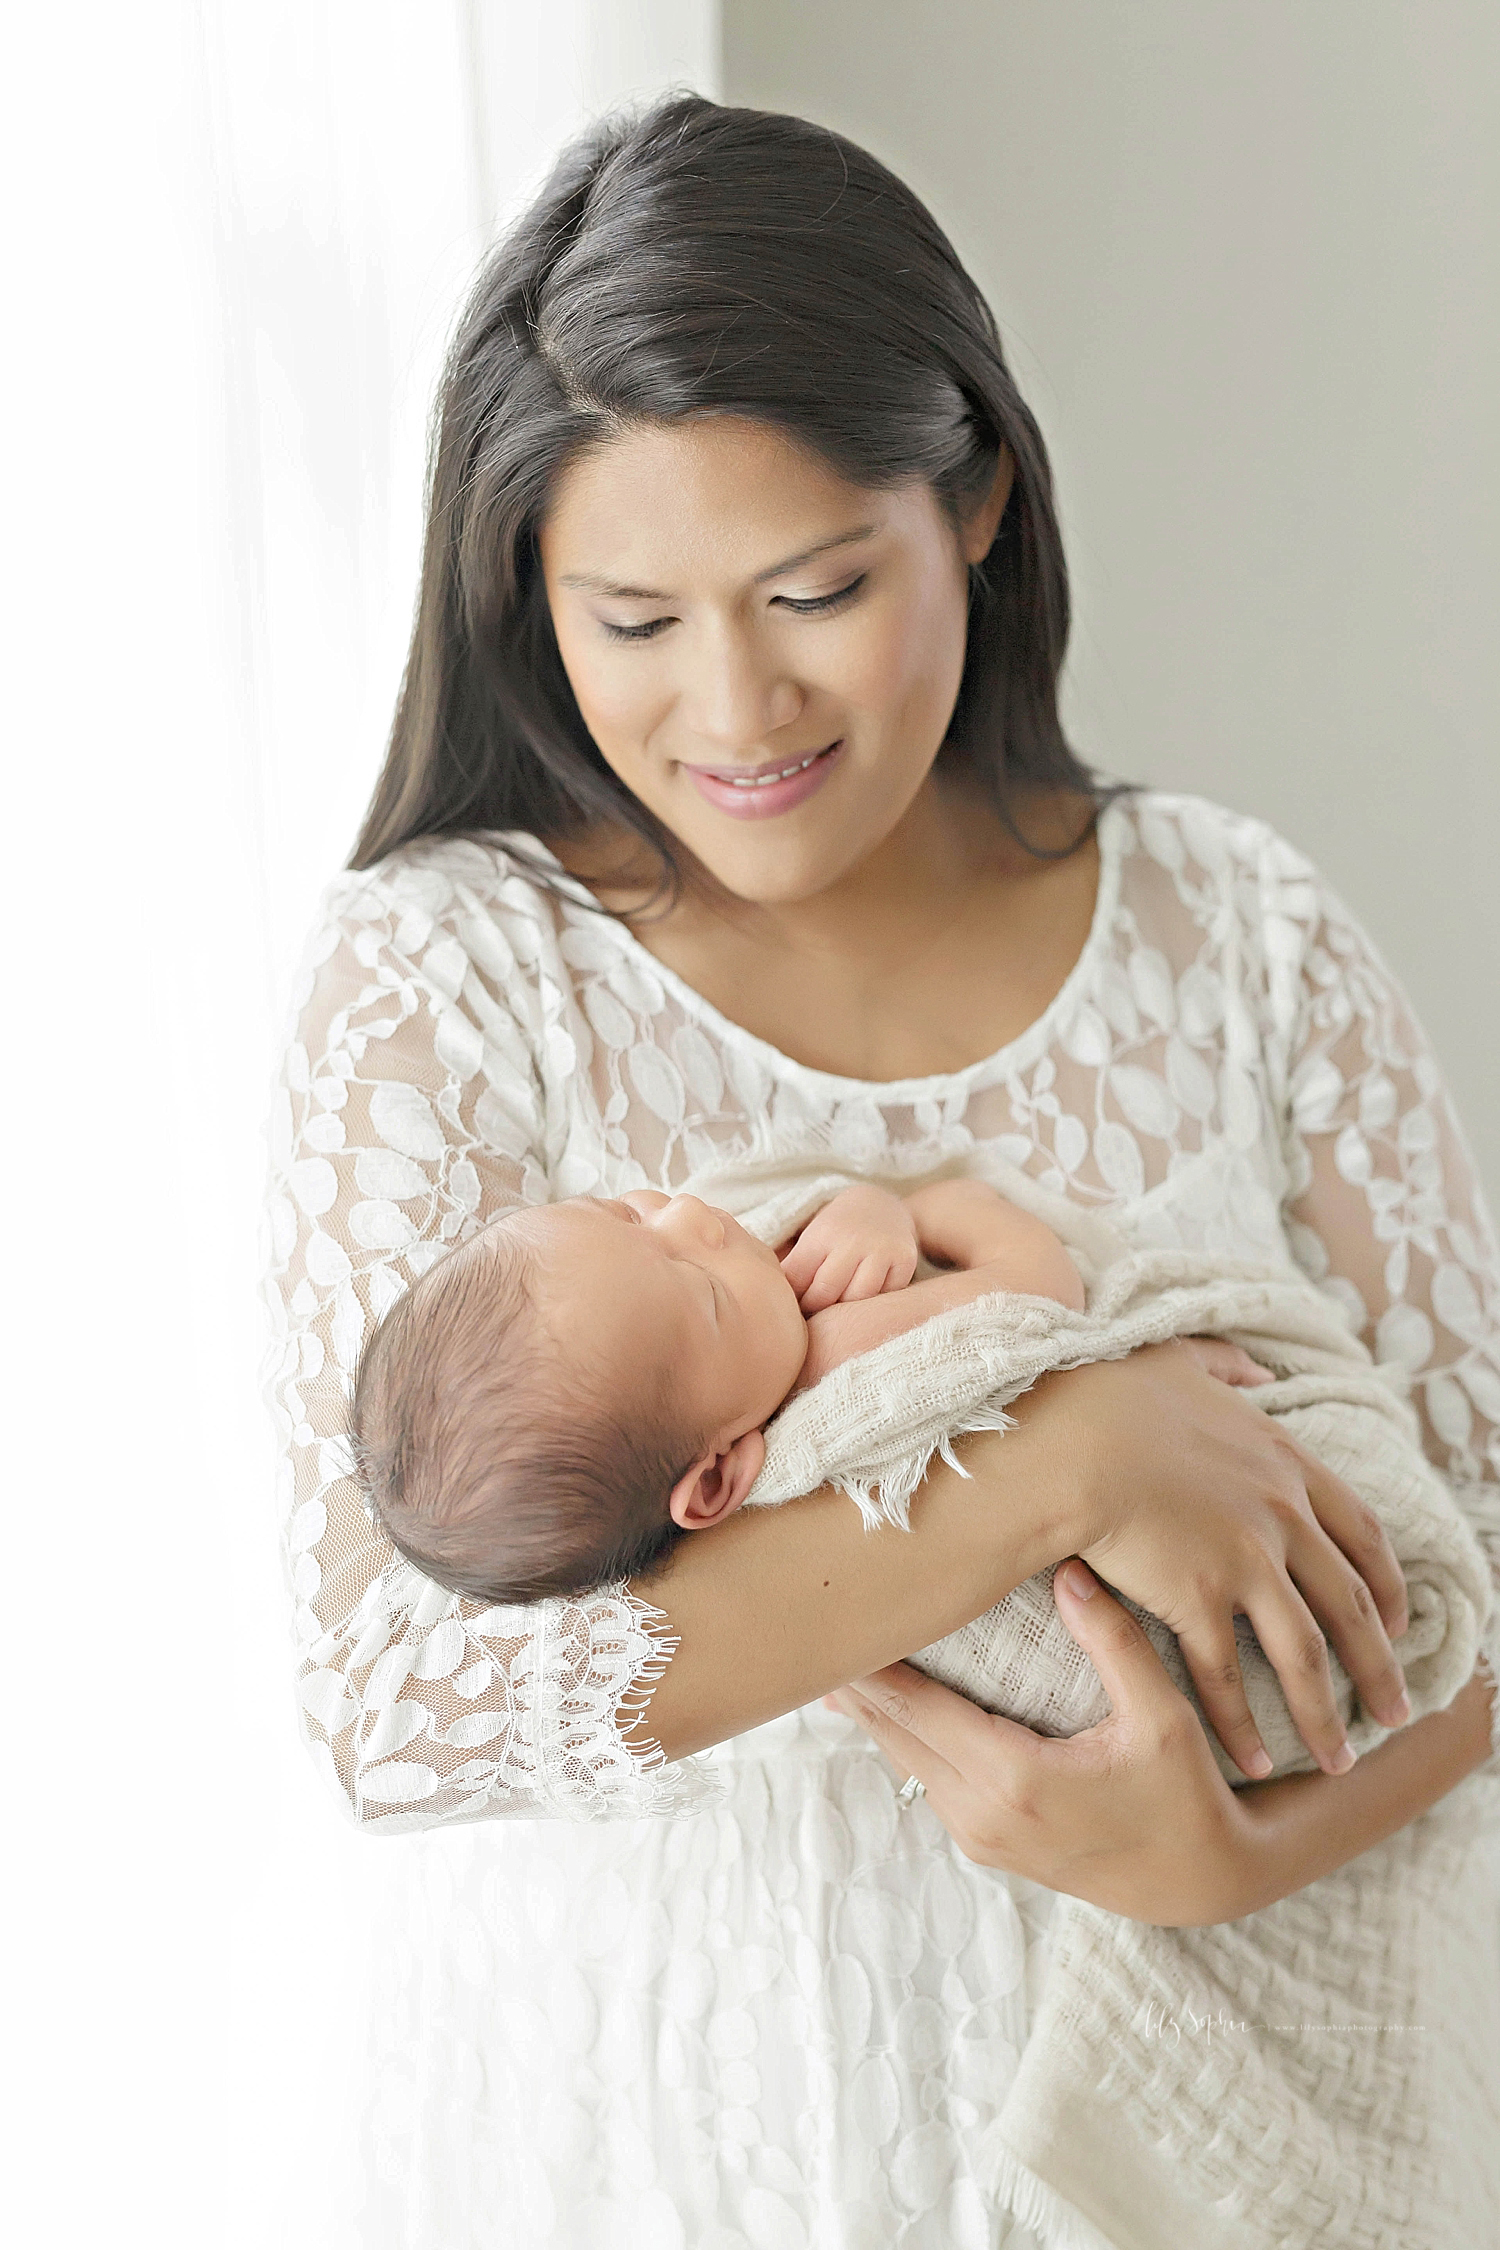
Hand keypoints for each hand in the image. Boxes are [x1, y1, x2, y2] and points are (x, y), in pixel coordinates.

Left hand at [780, 1185, 919, 1313]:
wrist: (881, 1206)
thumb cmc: (837, 1232)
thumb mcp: (811, 1239)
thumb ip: (792, 1268)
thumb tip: (768, 1300)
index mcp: (822, 1235)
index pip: (797, 1279)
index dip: (792, 1299)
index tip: (791, 1306)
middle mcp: (852, 1240)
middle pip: (826, 1293)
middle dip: (815, 1309)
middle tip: (813, 1314)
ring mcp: (882, 1250)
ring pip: (858, 1299)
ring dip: (845, 1311)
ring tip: (837, 1310)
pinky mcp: (905, 1261)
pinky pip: (886, 1298)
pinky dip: (873, 1305)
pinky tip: (865, 1302)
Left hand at [831, 1562, 1255, 1925]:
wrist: (1202, 1881)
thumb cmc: (1188, 1793)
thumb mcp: (1162, 1716)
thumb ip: (1114, 1642)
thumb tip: (1069, 1570)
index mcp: (1015, 1779)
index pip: (915, 1707)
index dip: (869, 1662)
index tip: (835, 1617)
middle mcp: (984, 1814)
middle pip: (893, 1733)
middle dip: (855, 1680)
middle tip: (817, 1623)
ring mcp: (981, 1837)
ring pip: (904, 1759)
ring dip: (875, 1710)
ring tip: (842, 1654)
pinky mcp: (988, 1846)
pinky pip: (927, 1781)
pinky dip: (905, 1737)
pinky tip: (892, 1703)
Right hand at [1017, 1340, 1410, 1778]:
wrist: (1068, 1437)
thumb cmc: (1106, 1393)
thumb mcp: (1179, 1360)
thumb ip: (1225, 1365)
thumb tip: (1254, 1367)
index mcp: (1283, 1461)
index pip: (1360, 1531)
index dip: (1386, 1582)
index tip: (1399, 1621)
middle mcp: (1282, 1515)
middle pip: (1352, 1605)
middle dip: (1379, 1664)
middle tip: (1396, 1711)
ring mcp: (1246, 1559)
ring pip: (1306, 1654)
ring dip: (1326, 1714)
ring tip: (1340, 1759)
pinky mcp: (1199, 1598)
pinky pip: (1228, 1677)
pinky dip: (1243, 1725)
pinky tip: (1252, 1761)